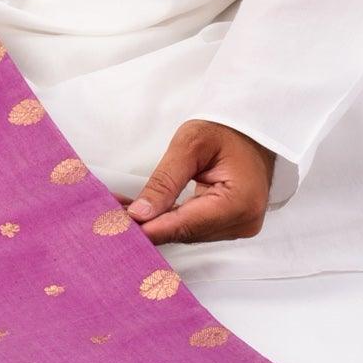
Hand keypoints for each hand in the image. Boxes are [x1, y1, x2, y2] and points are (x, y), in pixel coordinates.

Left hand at [124, 119, 275, 244]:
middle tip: (109, 217)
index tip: (118, 228)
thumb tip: (139, 213)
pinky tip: (144, 213)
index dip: (150, 228)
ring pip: (186, 233)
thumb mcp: (190, 144)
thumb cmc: (226, 129)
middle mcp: (243, 222)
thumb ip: (164, 181)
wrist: (254, 130)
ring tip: (120, 212)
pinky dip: (168, 220)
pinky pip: (193, 228)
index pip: (186, 224)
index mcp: (240, 202)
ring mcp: (239, 227)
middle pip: (185, 232)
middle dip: (147, 224)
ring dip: (155, 223)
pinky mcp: (230, 226)